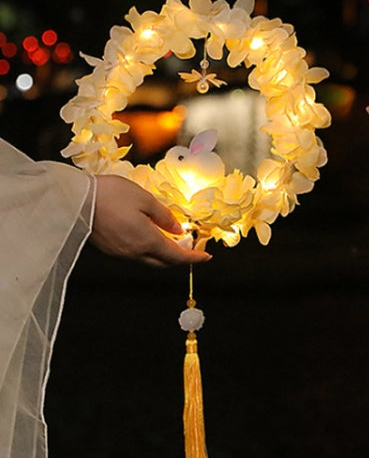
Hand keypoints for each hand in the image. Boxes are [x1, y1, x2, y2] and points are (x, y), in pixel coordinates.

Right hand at [89, 175, 211, 267]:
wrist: (73, 199)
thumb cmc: (110, 194)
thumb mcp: (145, 199)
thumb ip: (164, 216)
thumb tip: (178, 230)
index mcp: (146, 241)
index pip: (176, 257)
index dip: (193, 258)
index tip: (206, 256)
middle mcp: (133, 253)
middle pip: (164, 263)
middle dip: (181, 258)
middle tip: (193, 247)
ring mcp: (120, 253)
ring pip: (149, 260)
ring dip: (165, 254)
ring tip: (176, 241)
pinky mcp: (110, 249)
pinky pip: (136, 255)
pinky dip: (150, 250)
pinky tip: (153, 237)